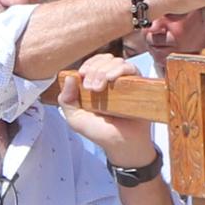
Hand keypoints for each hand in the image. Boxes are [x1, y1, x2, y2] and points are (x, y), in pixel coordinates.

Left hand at [55, 53, 157, 167]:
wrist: (122, 144)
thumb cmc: (100, 132)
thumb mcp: (76, 118)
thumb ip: (66, 100)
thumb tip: (69, 77)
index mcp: (96, 83)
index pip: (92, 63)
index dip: (87, 64)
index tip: (82, 75)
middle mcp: (111, 80)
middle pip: (103, 60)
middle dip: (93, 70)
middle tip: (90, 87)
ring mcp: (125, 82)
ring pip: (116, 61)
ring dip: (103, 70)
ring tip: (99, 88)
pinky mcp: (138, 84)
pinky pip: (130, 68)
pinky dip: (119, 70)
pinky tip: (112, 80)